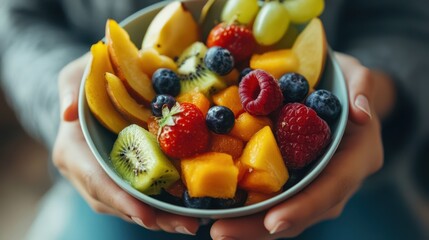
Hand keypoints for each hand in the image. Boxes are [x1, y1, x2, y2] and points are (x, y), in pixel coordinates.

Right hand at [52, 54, 198, 235]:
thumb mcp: (75, 75)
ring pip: (131, 205)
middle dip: (151, 217)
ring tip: (192, 223)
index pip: (95, 181)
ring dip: (161, 218)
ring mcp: (105, 180)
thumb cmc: (87, 83)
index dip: (121, 200)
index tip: (147, 216)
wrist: (91, 95)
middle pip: (118, 203)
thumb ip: (70, 87)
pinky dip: (162, 206)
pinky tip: (187, 210)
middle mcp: (87, 173)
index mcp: (73, 152)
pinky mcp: (122, 178)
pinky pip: (141, 196)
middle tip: (185, 225)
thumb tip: (68, 112)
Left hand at [210, 53, 389, 239]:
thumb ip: (362, 89)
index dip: (304, 207)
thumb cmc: (344, 81)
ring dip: (250, 225)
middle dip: (263, 227)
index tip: (273, 223)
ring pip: (285, 211)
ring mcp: (315, 181)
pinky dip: (249, 208)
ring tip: (218, 229)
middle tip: (223, 232)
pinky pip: (274, 198)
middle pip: (302, 211)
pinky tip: (223, 212)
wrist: (338, 91)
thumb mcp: (357, 75)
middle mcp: (336, 178)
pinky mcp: (295, 177)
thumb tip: (360, 113)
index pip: (332, 187)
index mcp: (357, 157)